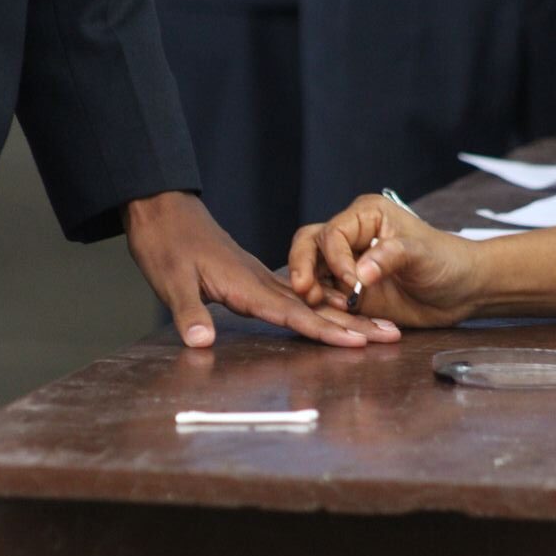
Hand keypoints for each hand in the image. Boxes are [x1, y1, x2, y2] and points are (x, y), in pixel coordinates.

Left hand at [122, 192, 400, 347]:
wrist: (163, 211)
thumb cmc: (165, 245)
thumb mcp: (170, 281)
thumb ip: (189, 313)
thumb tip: (202, 344)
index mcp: (248, 285)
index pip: (297, 313)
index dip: (328, 331)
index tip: (360, 343)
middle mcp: (263, 282)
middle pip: (318, 308)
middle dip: (355, 324)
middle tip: (391, 337)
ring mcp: (262, 279)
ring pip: (314, 301)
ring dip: (346, 316)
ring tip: (377, 329)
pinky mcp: (254, 278)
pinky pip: (297, 296)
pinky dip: (320, 307)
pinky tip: (334, 312)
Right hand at [289, 194, 481, 327]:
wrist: (461, 292)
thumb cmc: (448, 262)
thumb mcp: (422, 255)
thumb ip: (391, 257)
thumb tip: (360, 273)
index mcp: (366, 216)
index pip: (333, 233)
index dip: (336, 258)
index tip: (351, 282)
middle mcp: (351, 237)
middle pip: (309, 244)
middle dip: (303, 266)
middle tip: (304, 290)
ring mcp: (347, 264)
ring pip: (311, 271)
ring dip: (311, 288)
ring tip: (316, 304)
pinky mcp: (348, 291)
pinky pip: (324, 296)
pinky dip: (323, 306)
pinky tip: (332, 317)